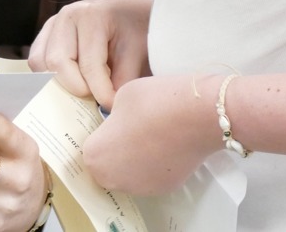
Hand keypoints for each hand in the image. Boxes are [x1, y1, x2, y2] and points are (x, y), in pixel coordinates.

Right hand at [28, 0, 151, 107]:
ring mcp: (51, 25)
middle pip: (57, 64)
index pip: (88, 64)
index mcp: (91, 16)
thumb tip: (105, 108)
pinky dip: (51, 77)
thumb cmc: (136, 31)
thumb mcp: (137, 54)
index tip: (112, 106)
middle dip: (77, 89)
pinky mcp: (44, 35)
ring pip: (41, 64)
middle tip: (97, 98)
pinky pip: (37, 62)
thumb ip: (121, 82)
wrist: (130, 13)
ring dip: (61, 83)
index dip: (100, 92)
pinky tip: (74, 80)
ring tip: (86, 87)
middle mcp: (65, 17)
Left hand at [82, 74, 222, 195]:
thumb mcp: (119, 98)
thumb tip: (117, 123)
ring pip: (129, 173)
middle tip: (129, 130)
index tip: (110, 125)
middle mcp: (113, 178)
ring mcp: (140, 187)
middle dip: (115, 151)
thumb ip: (111, 117)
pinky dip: (154, 165)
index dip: (101, 135)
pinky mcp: (164, 188)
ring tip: (149, 135)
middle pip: (107, 166)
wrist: (197, 115)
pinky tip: (164, 145)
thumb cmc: (154, 102)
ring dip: (134, 159)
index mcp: (95, 156)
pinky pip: (151, 176)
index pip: (89, 149)